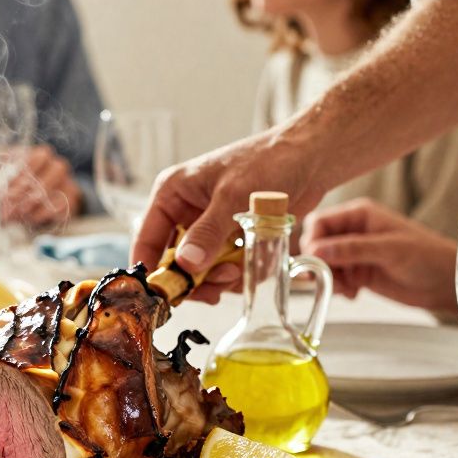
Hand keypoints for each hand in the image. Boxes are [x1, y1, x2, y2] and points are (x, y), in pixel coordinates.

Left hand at [0, 145, 82, 227]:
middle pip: (37, 178)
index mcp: (37, 154)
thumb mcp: (6, 185)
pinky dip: (41, 214)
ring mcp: (66, 181)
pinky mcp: (72, 199)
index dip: (12, 180)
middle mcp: (55, 164)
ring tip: (13, 216)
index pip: (27, 162)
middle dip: (17, 196)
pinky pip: (58, 206)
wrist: (53, 198)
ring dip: (27, 206)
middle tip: (4, 210)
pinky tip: (29, 219)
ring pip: (48, 192)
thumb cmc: (24, 187)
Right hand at [131, 128, 323, 281]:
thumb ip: (208, 232)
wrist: (310, 158)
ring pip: (200, 271)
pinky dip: (237, 274)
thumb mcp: (234, 197)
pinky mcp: (229, 239)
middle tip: (217, 286)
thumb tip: (186, 265)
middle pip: (173, 263)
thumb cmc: (269, 161)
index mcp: (172, 194)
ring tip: (239, 271)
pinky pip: (223, 269)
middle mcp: (185, 212)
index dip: (153, 272)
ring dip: (219, 279)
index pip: (147, 241)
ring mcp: (208, 228)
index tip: (165, 298)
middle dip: (195, 280)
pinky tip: (253, 265)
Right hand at [301, 198, 457, 312]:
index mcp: (359, 215)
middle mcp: (353, 231)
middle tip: (328, 279)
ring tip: (346, 289)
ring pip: (322, 264)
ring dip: (328, 278)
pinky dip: (337, 288)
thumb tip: (316, 251)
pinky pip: (333, 278)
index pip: (319, 222)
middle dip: (318, 263)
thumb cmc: (426, 256)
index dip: (312, 241)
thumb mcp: (389, 249)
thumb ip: (352, 249)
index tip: (315, 262)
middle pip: (316, 244)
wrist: (445, 282)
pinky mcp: (358, 272)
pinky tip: (354, 293)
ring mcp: (354, 253)